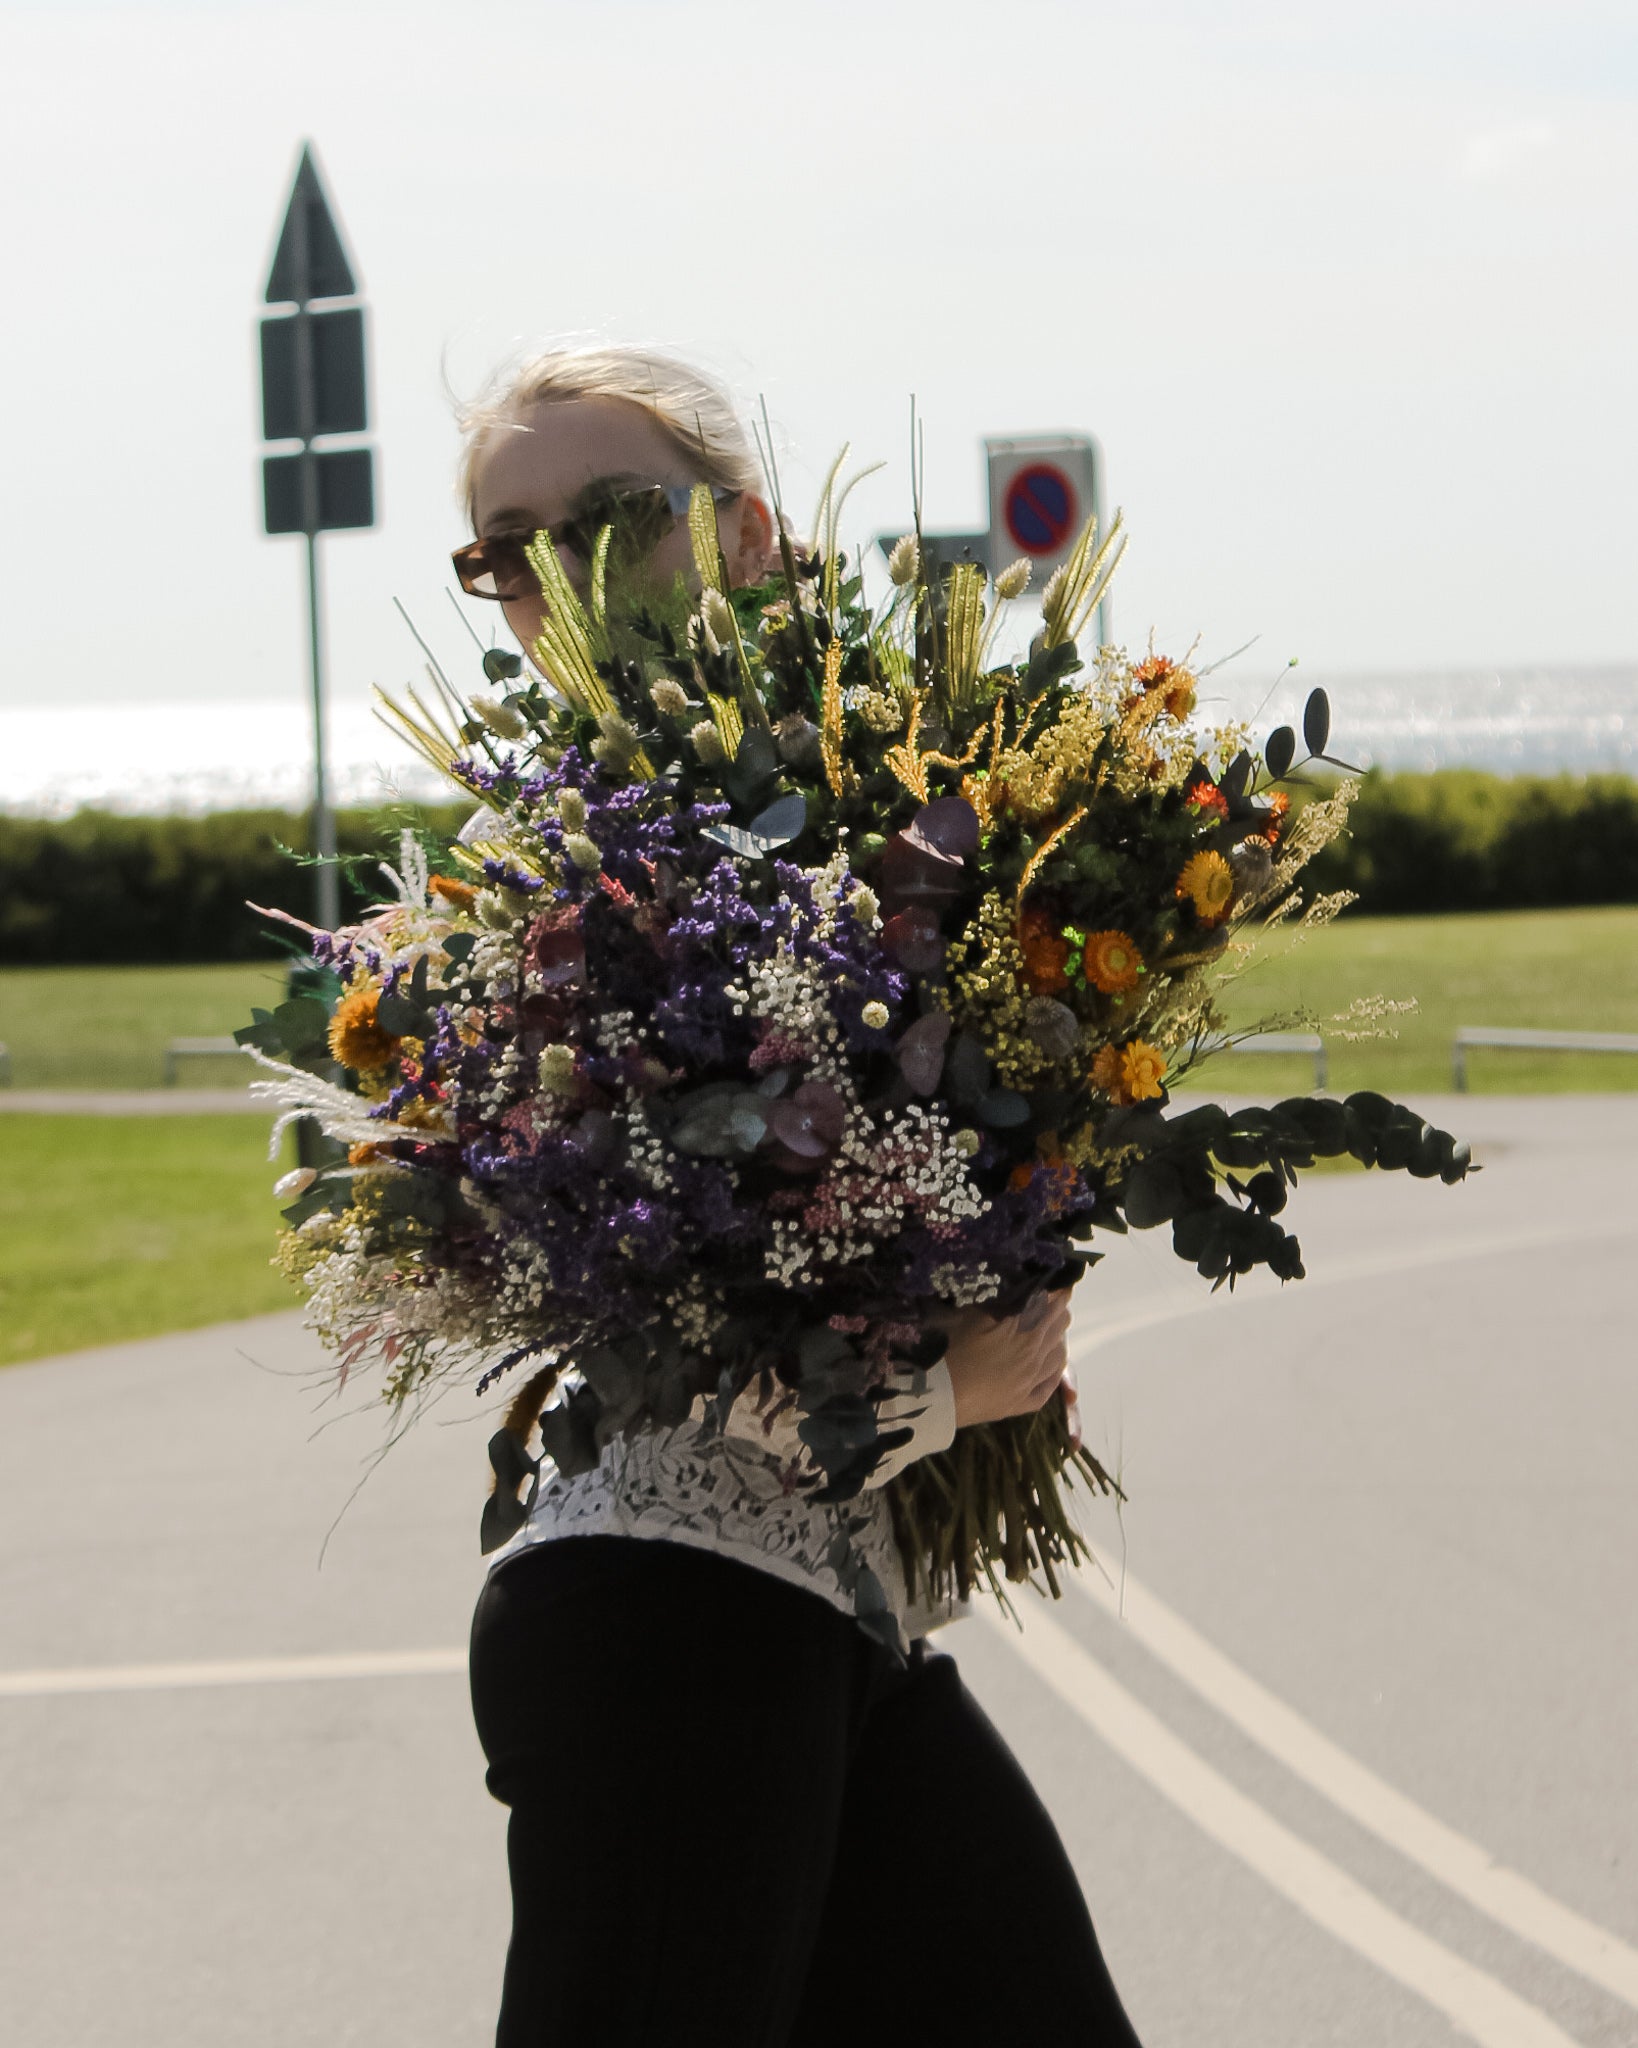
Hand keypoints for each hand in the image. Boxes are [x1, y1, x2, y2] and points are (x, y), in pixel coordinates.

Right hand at [936, 1292, 1073, 1429]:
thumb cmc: (952, 1347)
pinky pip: (1048, 1389)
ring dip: (1058, 1340)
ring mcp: (1030, 1382)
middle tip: (1054, 1303)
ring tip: (1054, 1332)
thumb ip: (1000, 1301)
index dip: (1057, 1290)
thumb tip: (1017, 1288)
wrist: (938, 1394)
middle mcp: (1035, 1354)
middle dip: (1058, 1312)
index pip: (1051, 1303)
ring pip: (1058, 1357)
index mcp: (1025, 1328)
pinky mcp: (1020, 1405)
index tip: (1059, 1282)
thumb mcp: (972, 1313)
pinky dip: (1054, 1376)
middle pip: (1059, 1327)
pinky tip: (1053, 1369)